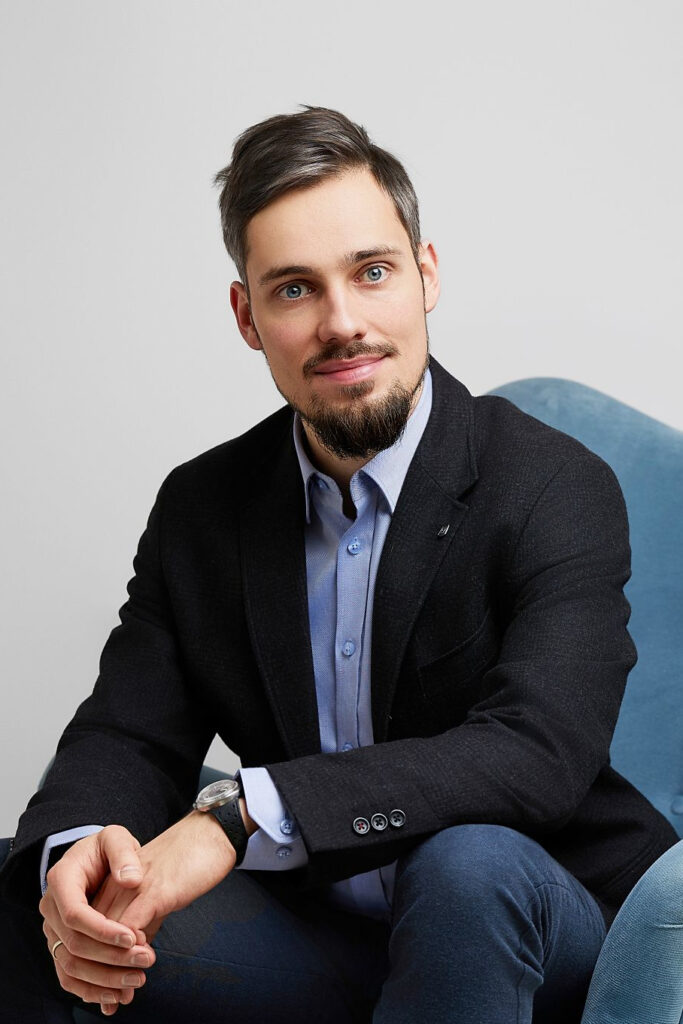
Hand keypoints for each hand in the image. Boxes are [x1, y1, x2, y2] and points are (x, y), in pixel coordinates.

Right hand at [39, 825, 155, 1012]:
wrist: (96, 860)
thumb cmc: (106, 849)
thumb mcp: (115, 838)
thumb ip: (123, 853)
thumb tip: (131, 879)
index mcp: (61, 880)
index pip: (75, 914)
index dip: (103, 930)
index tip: (133, 937)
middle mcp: (51, 908)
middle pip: (74, 944)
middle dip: (111, 958)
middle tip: (145, 961)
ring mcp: (53, 931)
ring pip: (71, 966)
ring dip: (104, 980)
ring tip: (136, 981)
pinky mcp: (61, 947)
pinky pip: (69, 977)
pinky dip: (91, 990)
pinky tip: (116, 996)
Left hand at [89, 810, 237, 1013]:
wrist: (209, 836)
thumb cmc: (185, 864)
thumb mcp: (156, 896)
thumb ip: (142, 924)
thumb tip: (132, 961)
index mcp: (112, 885)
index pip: (91, 929)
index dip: (96, 962)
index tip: (107, 990)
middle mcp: (115, 886)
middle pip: (93, 935)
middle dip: (101, 973)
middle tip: (115, 1000)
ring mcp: (131, 888)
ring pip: (107, 936)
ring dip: (115, 969)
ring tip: (128, 991)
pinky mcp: (152, 891)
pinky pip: (129, 928)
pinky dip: (131, 951)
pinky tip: (143, 961)